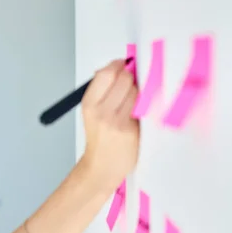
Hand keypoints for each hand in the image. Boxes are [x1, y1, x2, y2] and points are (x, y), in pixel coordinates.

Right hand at [80, 58, 139, 190]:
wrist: (102, 166)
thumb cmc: (100, 138)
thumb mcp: (92, 111)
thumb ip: (102, 89)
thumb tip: (116, 66)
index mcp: (89, 103)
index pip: (106, 73)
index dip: (118, 65)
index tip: (124, 66)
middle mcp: (101, 111)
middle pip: (123, 79)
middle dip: (130, 77)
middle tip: (130, 83)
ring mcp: (116, 121)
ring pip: (135, 91)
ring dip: (138, 92)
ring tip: (132, 101)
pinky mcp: (131, 129)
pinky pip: (142, 107)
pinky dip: (142, 104)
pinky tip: (138, 111)